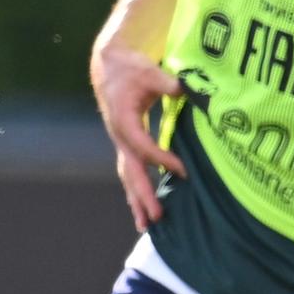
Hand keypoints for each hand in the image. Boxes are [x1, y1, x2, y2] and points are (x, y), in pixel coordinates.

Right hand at [92, 42, 189, 230]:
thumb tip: (183, 88)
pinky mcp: (125, 144)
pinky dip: (136, 191)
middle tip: (157, 217)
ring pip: (127, 176)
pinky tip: (143, 209)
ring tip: (145, 226)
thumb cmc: (131, 69)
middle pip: (130, 171)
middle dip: (143, 195)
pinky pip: (130, 172)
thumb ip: (166, 82)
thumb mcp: (149, 71)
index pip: (142, 146)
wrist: (110, 67)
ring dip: (136, 201)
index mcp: (123, 119)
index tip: (182, 170)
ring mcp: (120, 142)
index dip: (161, 158)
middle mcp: (119, 135)